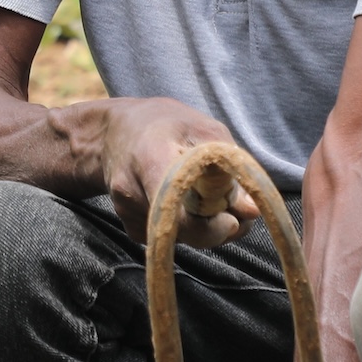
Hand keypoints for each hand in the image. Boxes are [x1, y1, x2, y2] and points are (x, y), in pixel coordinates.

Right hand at [97, 98, 253, 247]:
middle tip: (235, 209)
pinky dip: (189, 225)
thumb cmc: (162, 124)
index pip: (177, 208)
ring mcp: (128, 214)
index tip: (232, 221)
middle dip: (217, 227)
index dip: (208, 225)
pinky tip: (184, 200)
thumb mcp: (201, 127)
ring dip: (206, 224)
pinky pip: (172, 236)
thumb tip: (251, 211)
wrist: (110, 133)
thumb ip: (229, 166)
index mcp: (149, 159)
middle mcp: (131, 192)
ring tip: (207, 193)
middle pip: (183, 231)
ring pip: (182, 237)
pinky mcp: (132, 228)